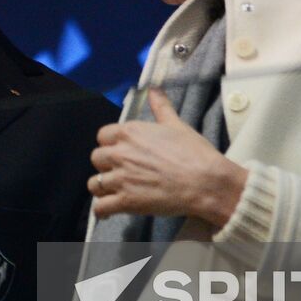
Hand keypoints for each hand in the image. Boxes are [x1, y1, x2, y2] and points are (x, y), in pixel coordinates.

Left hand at [89, 88, 247, 224]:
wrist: (206, 182)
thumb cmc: (194, 152)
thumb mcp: (176, 124)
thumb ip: (161, 106)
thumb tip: (153, 89)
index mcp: (129, 133)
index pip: (102, 135)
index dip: (111, 144)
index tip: (121, 150)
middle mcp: (120, 154)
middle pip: (96, 158)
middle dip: (106, 165)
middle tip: (122, 171)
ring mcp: (121, 179)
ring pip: (94, 184)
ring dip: (103, 188)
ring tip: (114, 191)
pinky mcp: (126, 202)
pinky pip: (100, 208)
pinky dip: (103, 211)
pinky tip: (109, 211)